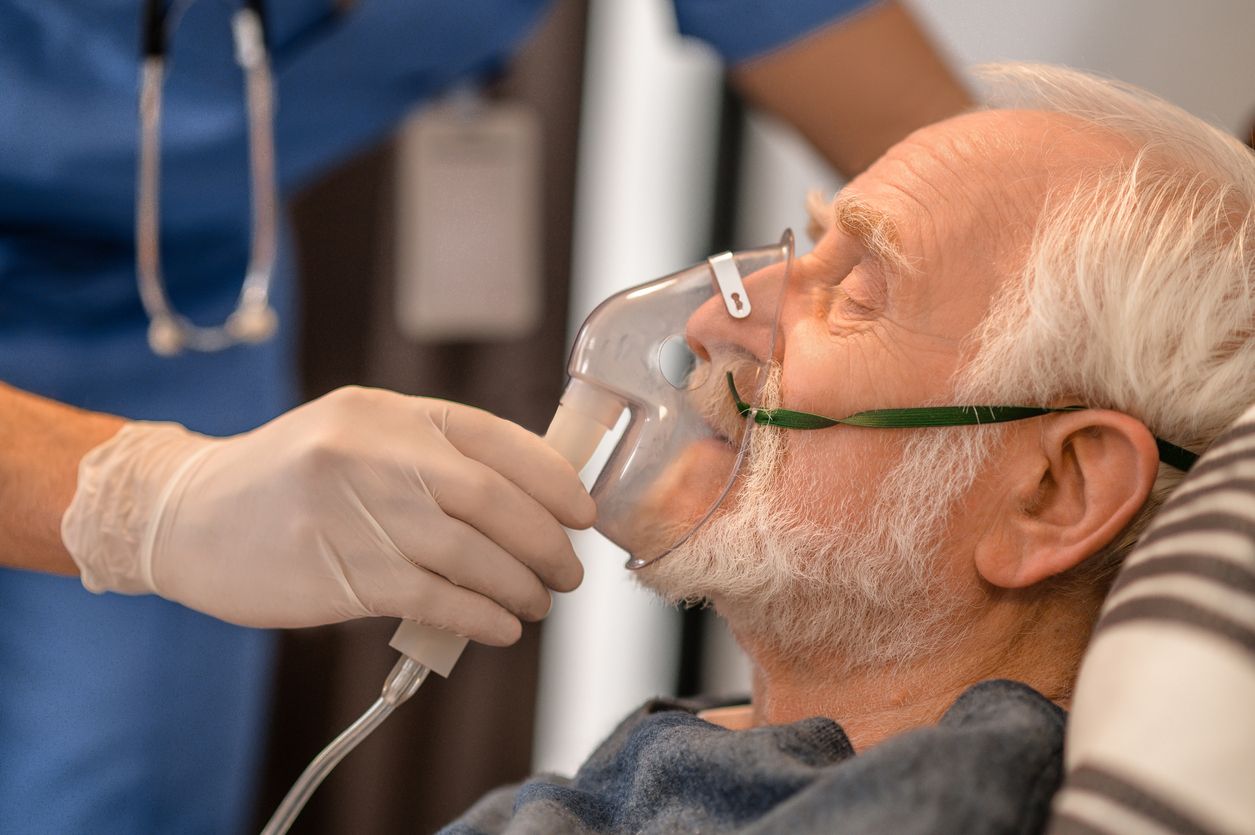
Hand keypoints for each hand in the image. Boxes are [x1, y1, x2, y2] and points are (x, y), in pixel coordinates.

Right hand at [61, 387, 595, 644]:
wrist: (186, 514)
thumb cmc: (288, 479)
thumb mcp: (358, 436)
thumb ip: (432, 457)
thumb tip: (525, 501)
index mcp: (390, 412)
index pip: (498, 440)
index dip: (554, 480)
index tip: (581, 513)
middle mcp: (376, 453)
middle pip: (495, 501)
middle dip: (547, 543)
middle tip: (567, 571)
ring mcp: (356, 512)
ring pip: (470, 554)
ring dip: (519, 585)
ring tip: (537, 602)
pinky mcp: (339, 574)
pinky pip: (433, 598)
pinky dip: (479, 616)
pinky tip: (499, 626)